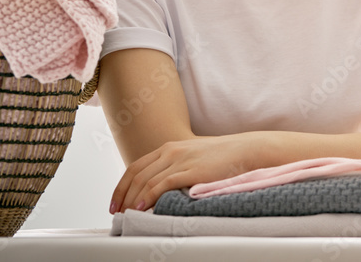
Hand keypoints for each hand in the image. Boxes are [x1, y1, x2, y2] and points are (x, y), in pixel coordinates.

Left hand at [109, 133, 263, 213]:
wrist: (245, 149)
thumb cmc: (222, 156)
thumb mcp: (192, 156)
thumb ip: (175, 166)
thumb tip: (161, 187)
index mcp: (169, 147)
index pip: (135, 167)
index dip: (121, 186)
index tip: (116, 202)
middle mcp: (171, 151)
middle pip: (136, 175)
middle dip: (122, 196)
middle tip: (117, 213)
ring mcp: (181, 159)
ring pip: (146, 181)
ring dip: (132, 199)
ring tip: (126, 214)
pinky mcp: (191, 170)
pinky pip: (162, 184)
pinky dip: (148, 196)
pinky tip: (141, 207)